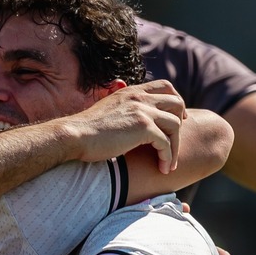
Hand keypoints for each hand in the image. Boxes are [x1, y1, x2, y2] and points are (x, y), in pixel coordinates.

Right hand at [60, 81, 186, 171]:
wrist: (74, 136)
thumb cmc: (86, 131)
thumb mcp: (108, 111)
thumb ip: (123, 110)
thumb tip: (131, 122)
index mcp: (132, 91)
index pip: (165, 86)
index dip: (176, 101)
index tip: (178, 119)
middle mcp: (139, 97)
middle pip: (176, 103)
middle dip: (181, 124)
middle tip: (176, 143)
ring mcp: (142, 111)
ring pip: (175, 125)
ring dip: (176, 147)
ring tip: (169, 164)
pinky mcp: (143, 128)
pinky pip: (166, 143)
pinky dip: (168, 157)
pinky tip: (163, 169)